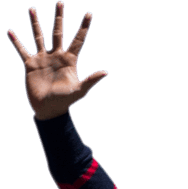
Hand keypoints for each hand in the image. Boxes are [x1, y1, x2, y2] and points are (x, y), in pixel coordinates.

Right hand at [8, 3, 107, 119]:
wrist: (49, 109)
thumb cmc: (65, 102)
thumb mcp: (79, 91)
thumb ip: (91, 80)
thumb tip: (106, 73)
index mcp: (69, 61)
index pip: (78, 40)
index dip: (83, 27)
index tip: (89, 13)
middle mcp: (56, 56)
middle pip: (58, 32)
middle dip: (58, 18)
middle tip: (60, 2)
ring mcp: (43, 59)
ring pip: (39, 36)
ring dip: (35, 23)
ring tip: (32, 9)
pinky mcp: (30, 64)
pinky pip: (22, 50)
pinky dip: (16, 42)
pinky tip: (10, 32)